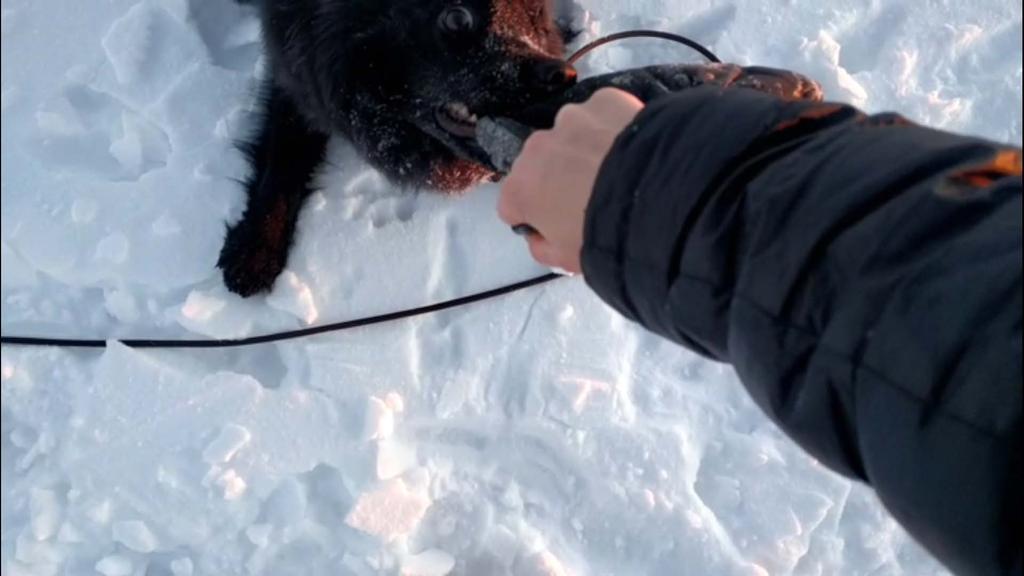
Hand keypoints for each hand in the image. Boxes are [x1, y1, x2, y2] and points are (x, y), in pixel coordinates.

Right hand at [498, 88, 644, 273]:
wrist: (659, 196)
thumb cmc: (606, 233)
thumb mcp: (567, 260)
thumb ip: (542, 249)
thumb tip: (539, 237)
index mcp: (520, 189)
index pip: (513, 204)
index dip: (534, 216)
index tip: (558, 223)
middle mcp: (537, 147)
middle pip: (541, 164)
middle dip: (559, 178)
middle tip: (593, 198)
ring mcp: (570, 119)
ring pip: (572, 136)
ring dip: (585, 150)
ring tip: (618, 173)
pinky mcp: (605, 100)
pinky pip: (603, 115)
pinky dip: (613, 127)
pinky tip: (633, 150)